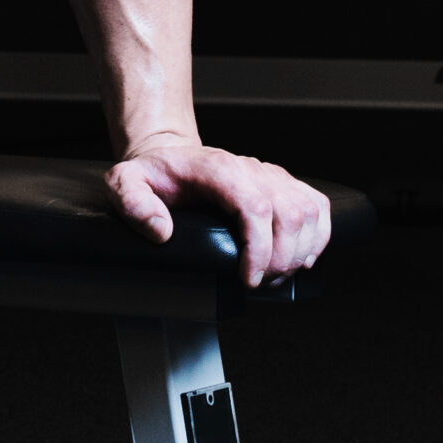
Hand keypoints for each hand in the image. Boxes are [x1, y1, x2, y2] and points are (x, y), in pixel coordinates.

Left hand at [105, 134, 331, 288]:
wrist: (170, 159)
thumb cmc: (153, 175)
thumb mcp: (125, 183)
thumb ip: (133, 202)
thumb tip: (162, 231)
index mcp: (218, 169)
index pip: (255, 207)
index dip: (259, 248)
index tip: (248, 279)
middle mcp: (251, 169)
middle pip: (290, 215)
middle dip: (281, 260)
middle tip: (258, 284)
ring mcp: (271, 175)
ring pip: (309, 213)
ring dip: (301, 253)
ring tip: (274, 276)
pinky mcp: (284, 184)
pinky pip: (317, 208)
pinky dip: (318, 237)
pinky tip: (300, 258)